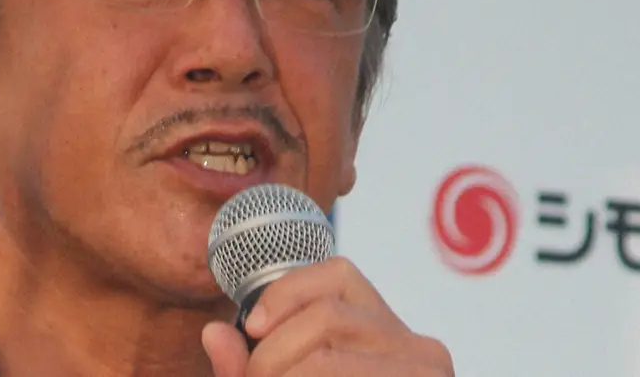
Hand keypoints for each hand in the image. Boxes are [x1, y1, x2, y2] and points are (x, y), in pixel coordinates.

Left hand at [201, 257, 453, 375]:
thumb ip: (246, 372)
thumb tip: (211, 334)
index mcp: (386, 333)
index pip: (340, 274)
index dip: (287, 292)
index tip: (252, 327)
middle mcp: (419, 347)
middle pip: (325, 316)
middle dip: (272, 354)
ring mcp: (427, 375)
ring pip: (326, 356)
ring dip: (281, 376)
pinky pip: (333, 376)